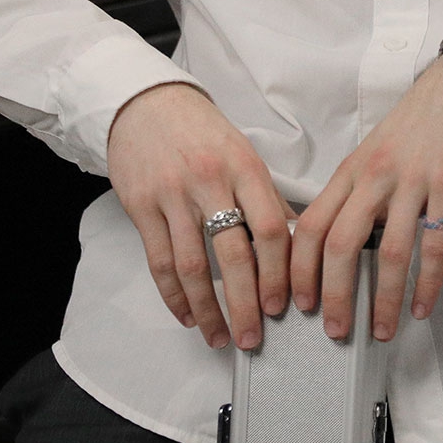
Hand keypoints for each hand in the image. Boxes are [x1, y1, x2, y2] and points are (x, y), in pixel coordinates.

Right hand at [106, 82, 291, 350]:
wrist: (146, 103)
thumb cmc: (203, 133)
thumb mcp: (243, 155)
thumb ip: (268, 199)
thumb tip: (300, 243)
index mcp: (245, 168)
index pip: (270, 229)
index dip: (279, 274)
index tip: (285, 306)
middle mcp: (210, 182)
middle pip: (233, 254)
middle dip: (246, 304)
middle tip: (255, 338)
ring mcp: (173, 195)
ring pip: (192, 266)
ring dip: (208, 310)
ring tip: (220, 338)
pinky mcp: (142, 206)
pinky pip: (160, 261)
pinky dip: (174, 296)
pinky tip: (187, 315)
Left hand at [292, 57, 442, 341]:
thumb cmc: (417, 124)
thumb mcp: (374, 153)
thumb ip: (355, 194)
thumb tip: (335, 246)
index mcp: (351, 171)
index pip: (311, 225)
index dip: (299, 269)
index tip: (296, 304)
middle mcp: (375, 177)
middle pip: (341, 243)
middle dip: (334, 294)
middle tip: (334, 331)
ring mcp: (413, 181)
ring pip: (390, 251)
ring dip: (384, 298)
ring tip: (382, 331)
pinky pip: (436, 243)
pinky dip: (428, 281)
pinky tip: (422, 307)